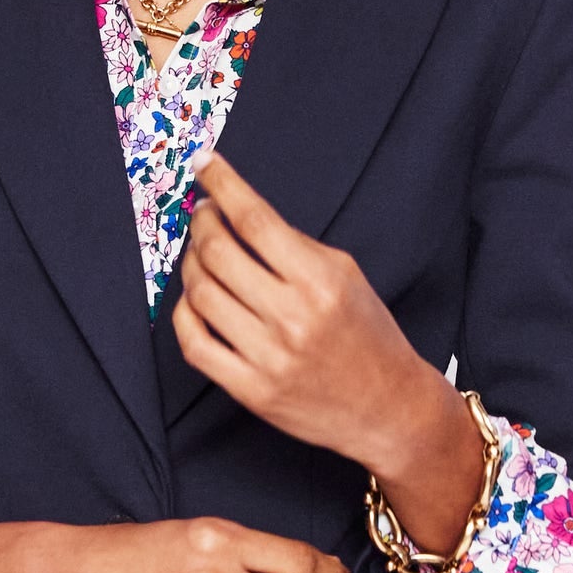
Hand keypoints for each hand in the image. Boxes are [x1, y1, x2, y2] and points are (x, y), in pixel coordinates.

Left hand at [171, 151, 488, 555]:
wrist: (389, 408)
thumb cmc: (369, 337)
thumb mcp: (347, 277)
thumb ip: (296, 246)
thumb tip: (238, 213)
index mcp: (320, 281)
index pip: (255, 220)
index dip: (222, 185)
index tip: (204, 164)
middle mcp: (293, 318)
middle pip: (219, 252)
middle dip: (201, 223)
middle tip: (202, 215)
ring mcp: (268, 357)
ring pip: (200, 294)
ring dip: (190, 264)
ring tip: (199, 256)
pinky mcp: (251, 390)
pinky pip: (195, 344)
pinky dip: (183, 314)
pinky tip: (192, 298)